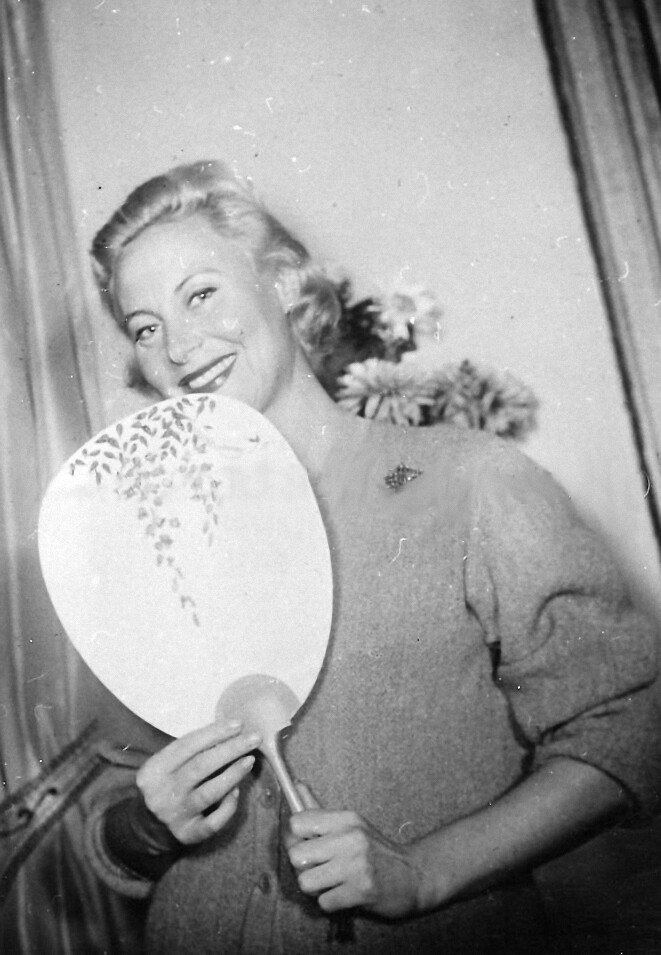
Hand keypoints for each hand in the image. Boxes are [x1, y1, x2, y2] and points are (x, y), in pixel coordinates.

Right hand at [136, 719, 259, 844]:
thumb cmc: (165, 784)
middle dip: (231, 749)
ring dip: (233, 775)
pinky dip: (227, 807)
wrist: (145, 825)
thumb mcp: (166, 765)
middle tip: (255, 738)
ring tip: (250, 760)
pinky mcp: (187, 835)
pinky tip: (236, 793)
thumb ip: (190, 751)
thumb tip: (228, 734)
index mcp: (155, 769)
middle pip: (200, 766)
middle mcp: (162, 792)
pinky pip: (213, 822)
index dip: (214, 733)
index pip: (187, 745)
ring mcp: (175, 815)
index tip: (239, 724)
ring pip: (208, 793)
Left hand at [286, 785, 422, 918]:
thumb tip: (297, 787)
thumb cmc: (377, 851)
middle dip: (303, 867)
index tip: (306, 845)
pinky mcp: (362, 891)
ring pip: (305, 882)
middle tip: (318, 868)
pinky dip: (332, 902)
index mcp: (346, 819)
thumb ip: (319, 811)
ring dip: (316, 888)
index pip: (297, 823)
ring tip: (331, 882)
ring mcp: (356, 865)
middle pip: (296, 855)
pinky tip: (345, 894)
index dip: (295, 838)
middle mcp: (350, 838)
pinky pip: (324, 902)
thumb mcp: (352, 824)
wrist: (414, 876)